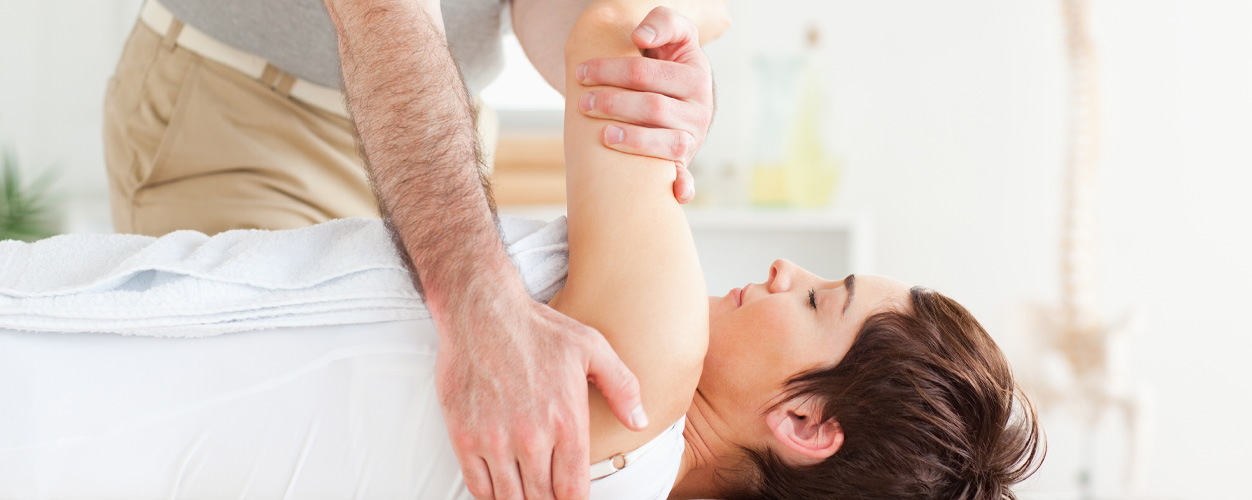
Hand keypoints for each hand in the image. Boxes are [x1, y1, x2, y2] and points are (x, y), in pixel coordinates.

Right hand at [437, 289, 645, 499]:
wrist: (482, 311)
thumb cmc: (538, 328)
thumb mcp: (592, 347)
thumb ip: (622, 387)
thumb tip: (639, 421)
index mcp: (567, 422)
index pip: (573, 491)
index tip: (570, 496)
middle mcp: (532, 437)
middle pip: (542, 499)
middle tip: (548, 493)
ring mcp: (495, 440)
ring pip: (510, 499)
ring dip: (520, 499)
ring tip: (527, 491)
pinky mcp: (464, 436)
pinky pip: (478, 487)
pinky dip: (491, 494)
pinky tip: (500, 485)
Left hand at [575, 6, 714, 203]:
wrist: (682, 90)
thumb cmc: (668, 60)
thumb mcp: (674, 34)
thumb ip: (662, 22)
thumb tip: (639, 37)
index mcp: (696, 77)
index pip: (646, 73)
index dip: (610, 70)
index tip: (581, 72)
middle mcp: (700, 111)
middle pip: (652, 108)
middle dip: (613, 104)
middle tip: (583, 102)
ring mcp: (693, 139)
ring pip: (665, 144)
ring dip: (633, 141)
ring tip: (603, 135)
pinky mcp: (684, 162)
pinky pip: (686, 178)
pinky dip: (683, 186)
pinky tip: (676, 194)